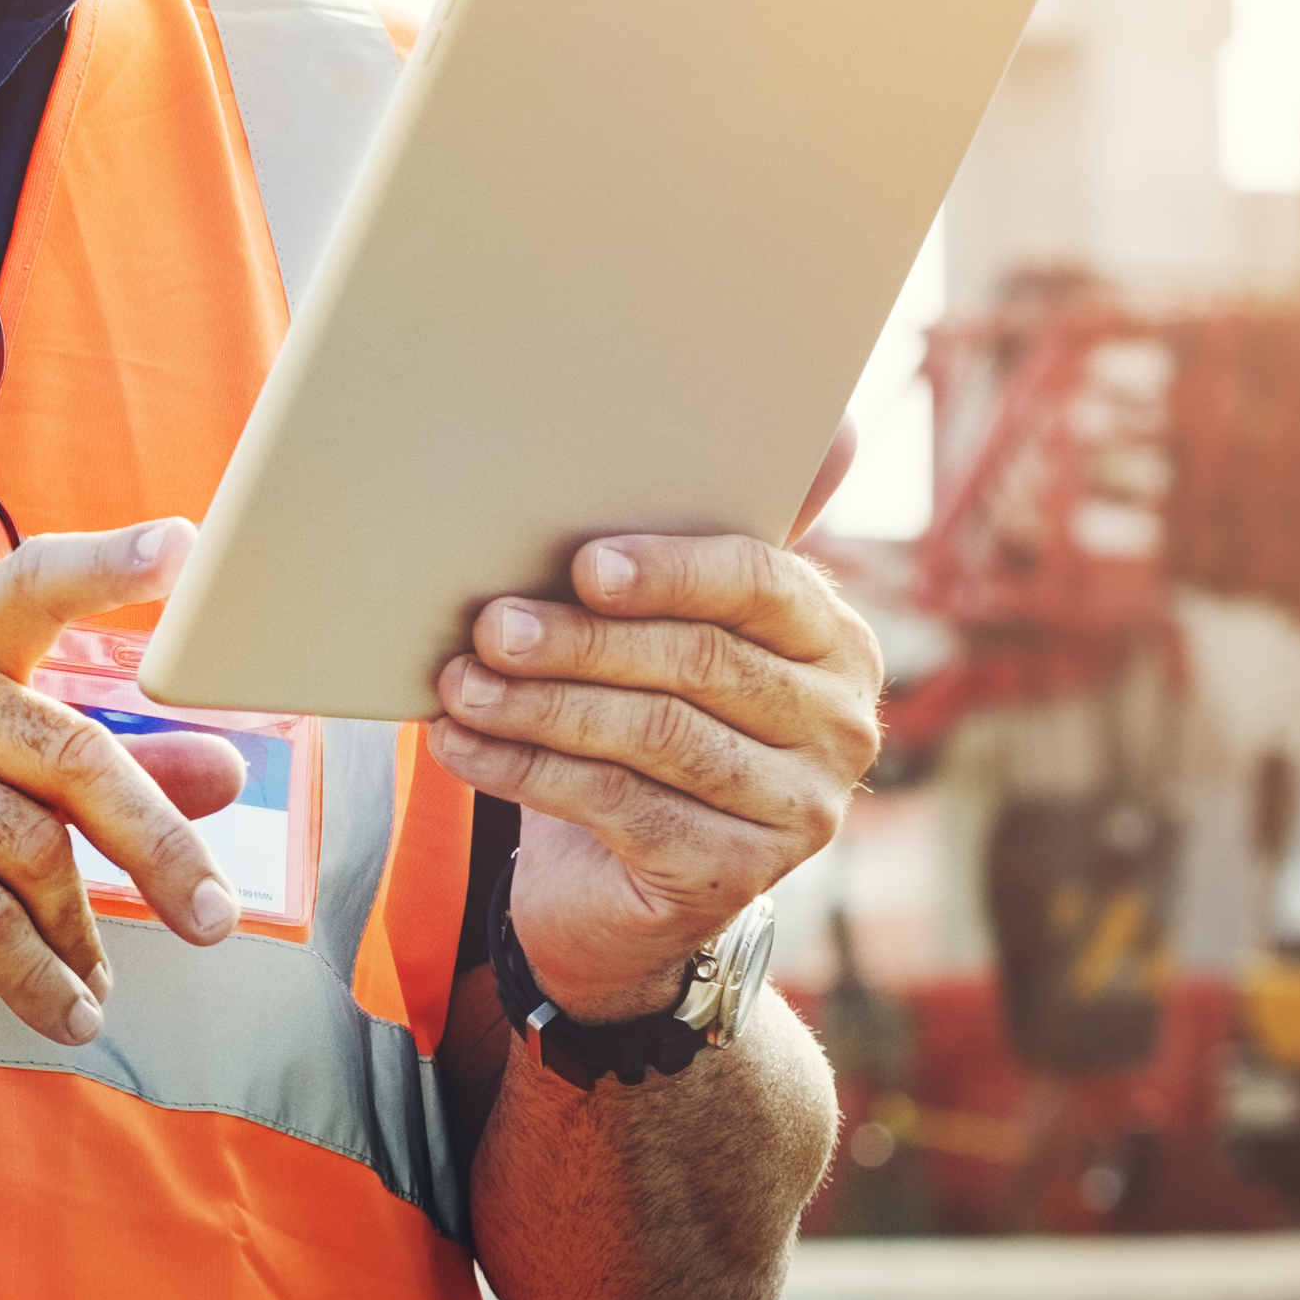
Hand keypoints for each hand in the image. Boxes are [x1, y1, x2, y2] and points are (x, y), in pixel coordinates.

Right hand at [0, 521, 255, 1048]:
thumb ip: (86, 771)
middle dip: (156, 845)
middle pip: (68, 754)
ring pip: (27, 849)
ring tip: (95, 985)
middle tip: (216, 913)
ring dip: (78, 935)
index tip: (181, 544)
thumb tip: (223, 770)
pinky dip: (33, 974)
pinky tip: (59, 1008)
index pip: (30, 582)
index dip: (107, 562)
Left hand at [428, 424, 884, 1019]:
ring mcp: (799, 809)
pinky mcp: (735, 877)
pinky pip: (618, 807)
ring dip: (540, 706)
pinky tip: (462, 746)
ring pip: (654, 737)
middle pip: (699, 664)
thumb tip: (832, 422)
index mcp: (833, 642)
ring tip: (459, 684)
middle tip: (489, 624)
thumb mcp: (675, 633)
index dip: (670, 572)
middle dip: (580, 641)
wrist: (628, 878)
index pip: (762, 587)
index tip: (583, 564)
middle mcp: (839, 726)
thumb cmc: (647, 717)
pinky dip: (527, 770)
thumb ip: (708, 546)